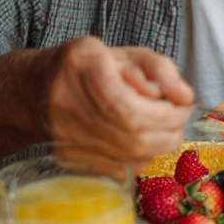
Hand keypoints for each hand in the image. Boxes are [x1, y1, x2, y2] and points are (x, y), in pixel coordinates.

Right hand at [46, 37, 193, 172]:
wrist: (38, 87)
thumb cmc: (92, 66)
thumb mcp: (131, 54)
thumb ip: (162, 70)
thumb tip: (185, 97)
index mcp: (83, 65)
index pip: (129, 105)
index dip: (164, 113)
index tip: (181, 107)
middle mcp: (68, 102)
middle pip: (132, 135)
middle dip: (168, 129)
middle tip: (179, 118)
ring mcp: (64, 133)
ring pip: (128, 156)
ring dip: (160, 145)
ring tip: (165, 127)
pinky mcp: (68, 156)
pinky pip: (118, 169)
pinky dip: (142, 158)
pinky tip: (144, 141)